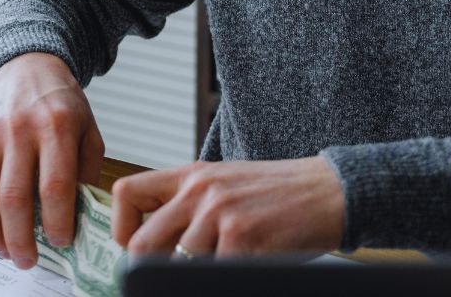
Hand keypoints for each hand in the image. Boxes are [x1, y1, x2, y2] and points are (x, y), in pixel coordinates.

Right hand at [0, 52, 104, 268]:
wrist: (27, 68)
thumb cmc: (62, 104)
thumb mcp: (89, 130)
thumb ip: (87, 170)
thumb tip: (78, 215)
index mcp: (57, 127)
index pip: (54, 187)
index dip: (57, 223)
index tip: (61, 242)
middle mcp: (20, 129)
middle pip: (14, 198)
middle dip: (21, 239)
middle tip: (28, 261)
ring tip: (6, 252)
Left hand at [111, 157, 344, 257]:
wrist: (328, 192)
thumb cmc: (278, 194)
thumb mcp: (225, 184)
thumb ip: (189, 205)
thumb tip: (151, 244)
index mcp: (191, 175)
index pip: (126, 193)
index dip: (121, 227)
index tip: (132, 246)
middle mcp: (199, 190)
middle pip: (141, 243)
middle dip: (151, 268)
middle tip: (171, 274)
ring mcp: (219, 214)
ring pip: (178, 264)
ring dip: (200, 273)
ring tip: (228, 260)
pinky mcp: (241, 238)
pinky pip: (213, 275)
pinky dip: (227, 275)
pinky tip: (249, 263)